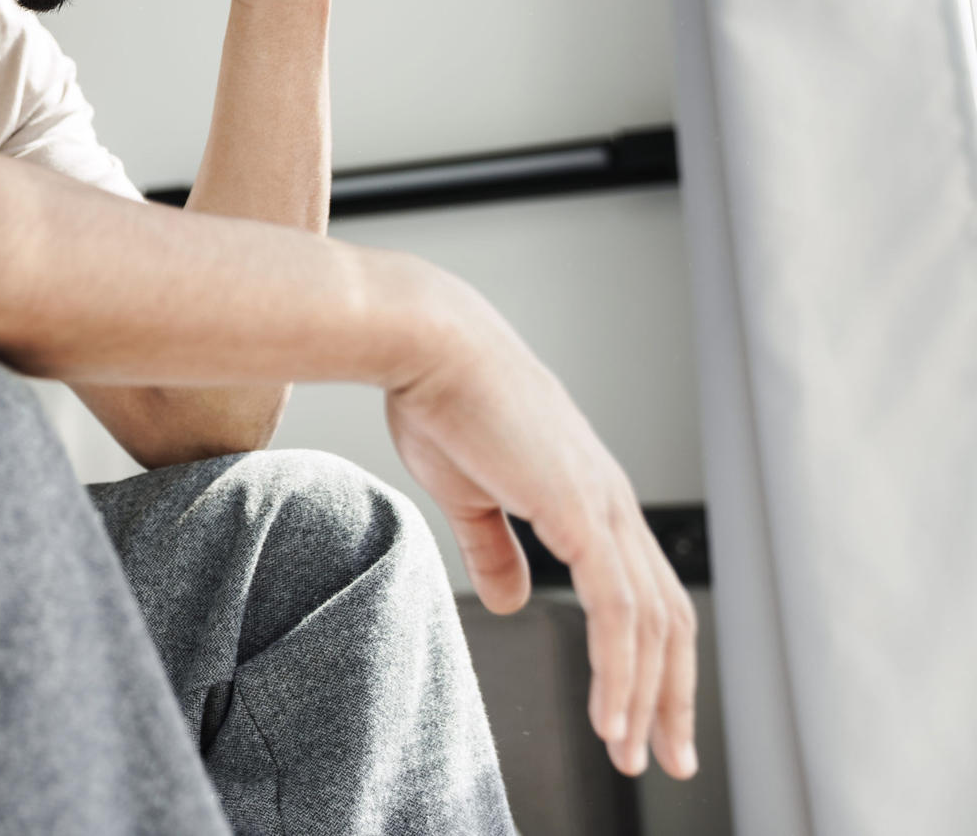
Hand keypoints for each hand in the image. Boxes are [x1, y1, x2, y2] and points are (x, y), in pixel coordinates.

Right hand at [384, 264, 700, 780]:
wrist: (428, 344)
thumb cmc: (439, 398)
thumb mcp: (468, 491)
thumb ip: (494, 548)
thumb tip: (510, 600)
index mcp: (588, 494)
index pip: (643, 592)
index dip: (650, 657)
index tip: (644, 712)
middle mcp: (612, 502)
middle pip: (668, 618)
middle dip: (671, 693)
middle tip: (666, 754)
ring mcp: (603, 506)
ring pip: (651, 624)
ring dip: (646, 696)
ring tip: (629, 750)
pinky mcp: (581, 512)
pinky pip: (617, 610)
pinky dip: (620, 669)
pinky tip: (609, 713)